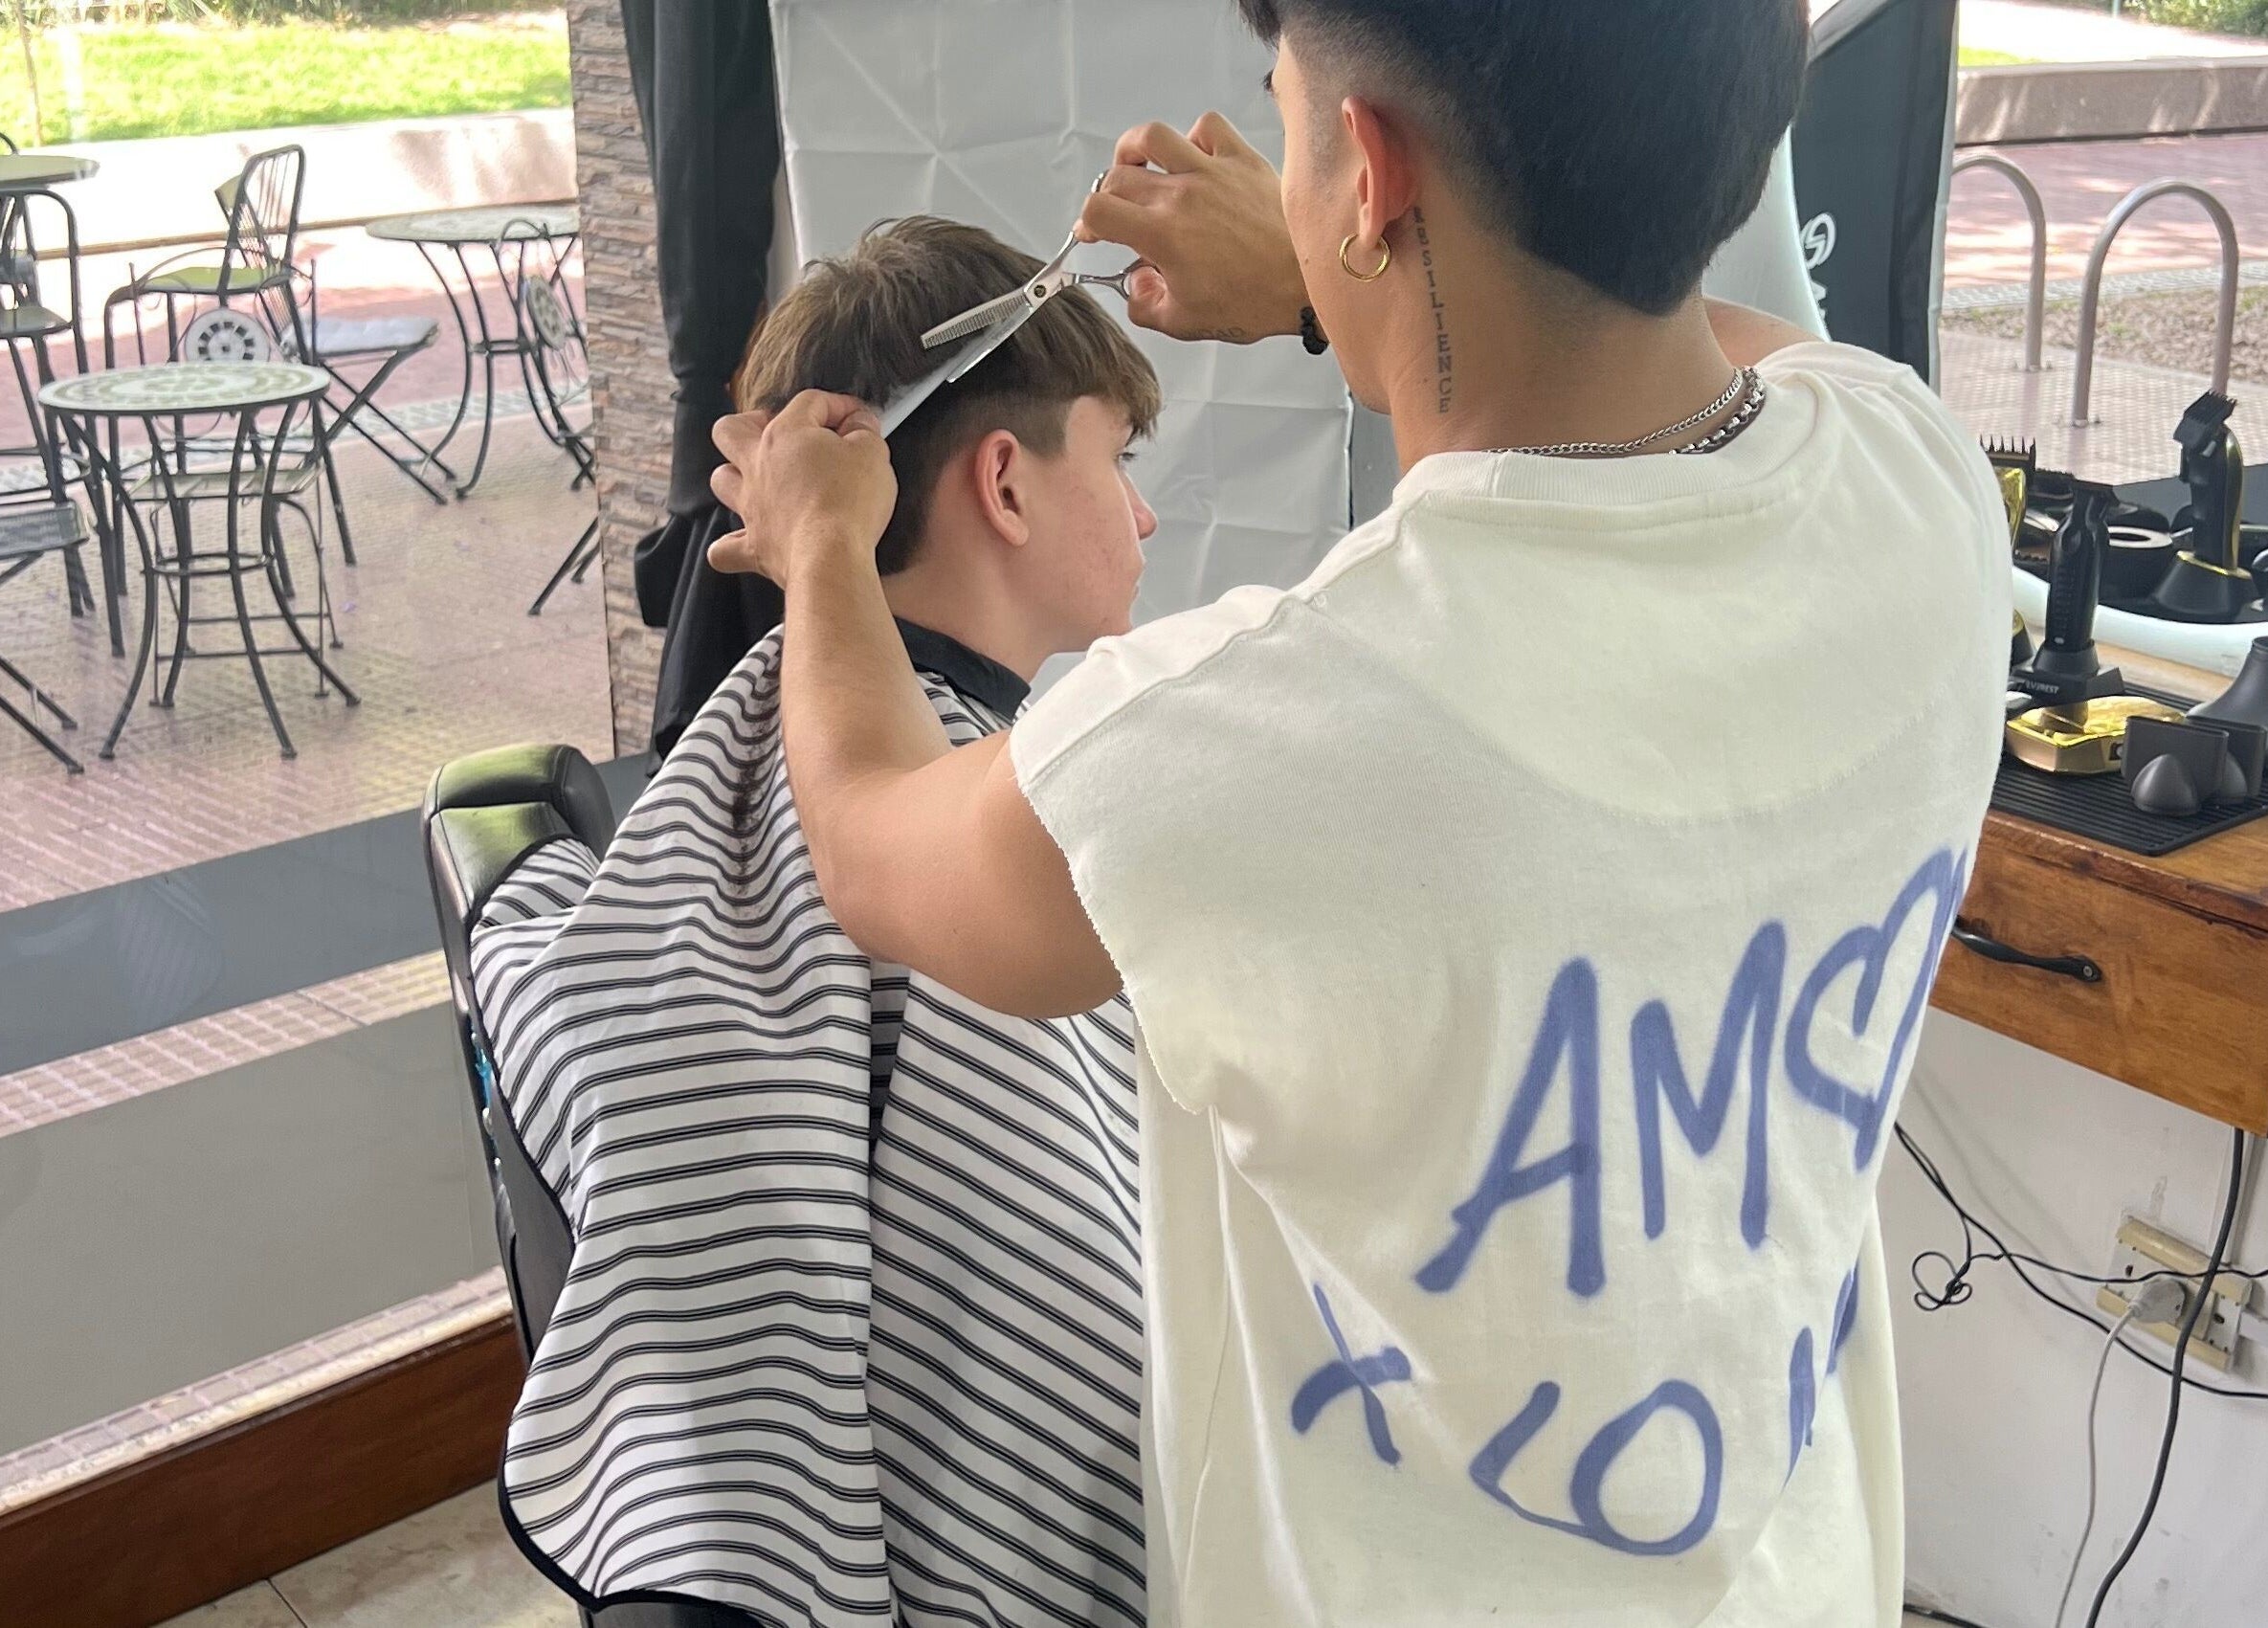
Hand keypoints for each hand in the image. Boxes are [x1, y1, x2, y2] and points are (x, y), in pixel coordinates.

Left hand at [708, 391, 897, 588]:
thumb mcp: (872, 454)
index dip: (837, 405)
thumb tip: (860, 423)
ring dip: (735, 476)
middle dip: (750, 425)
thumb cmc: (850, 503)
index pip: (809, 403)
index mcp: (785, 434)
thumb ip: (865, 432)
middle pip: (731, 430)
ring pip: (721, 479)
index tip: (858, 419)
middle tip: (777, 434)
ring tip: (758, 481)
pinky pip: (724, 548)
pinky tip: (746, 541)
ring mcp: (750, 506)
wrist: (831, 559)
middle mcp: (757, 466)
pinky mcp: (753, 546)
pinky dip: (730, 545)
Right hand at [1077, 112, 1307, 343]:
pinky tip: (1194, 158)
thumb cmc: (1253, 302)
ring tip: (1138, 167)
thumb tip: (1135, 284)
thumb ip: (1145, 305)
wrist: (1307, 284)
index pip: (1097, 209)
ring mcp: (1211, 171)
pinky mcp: (1241, 160)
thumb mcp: (1186, 322)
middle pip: (1117, 175)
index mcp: (1161, 234)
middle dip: (1107, 195)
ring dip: (1134, 150)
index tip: (1093, 234)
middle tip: (1118, 213)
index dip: (1086, 222)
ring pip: (1152, 136)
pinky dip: (1193, 137)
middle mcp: (1180, 195)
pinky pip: (1207, 127)